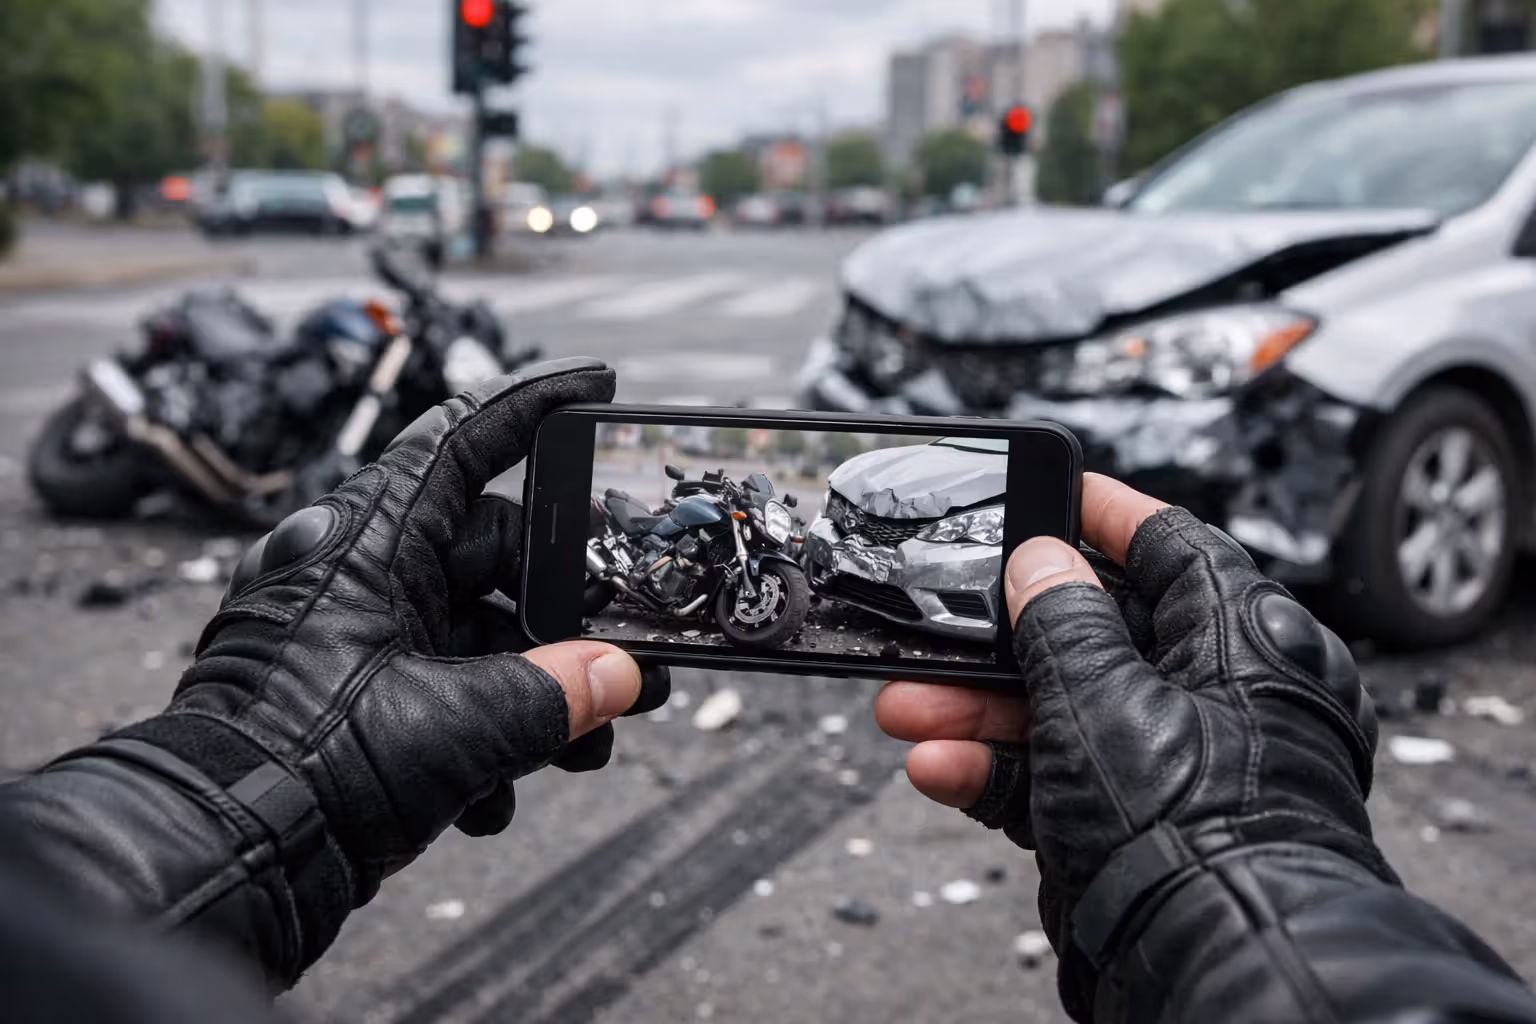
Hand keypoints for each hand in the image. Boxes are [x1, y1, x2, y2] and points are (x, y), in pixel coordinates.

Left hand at [151, 359, 667, 901]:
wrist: (224, 858)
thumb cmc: (300, 765)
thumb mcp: (452, 727)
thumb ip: (552, 694)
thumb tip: (620, 676)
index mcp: (371, 542)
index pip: (463, 441)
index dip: (534, 405)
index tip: (597, 383)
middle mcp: (365, 576)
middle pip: (496, 553)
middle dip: (566, 610)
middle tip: (625, 641)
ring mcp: (363, 637)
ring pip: (480, 634)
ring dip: (538, 691)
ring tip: (584, 745)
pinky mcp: (363, 698)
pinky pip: (449, 692)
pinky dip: (487, 736)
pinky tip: (496, 796)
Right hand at [876, 474, 1381, 1020]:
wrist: (1207, 965)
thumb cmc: (1199, 830)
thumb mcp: (1105, 699)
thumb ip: (1062, 619)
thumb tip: (1043, 562)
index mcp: (1247, 645)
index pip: (1172, 548)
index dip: (1103, 515)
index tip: (1050, 490)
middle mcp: (1218, 700)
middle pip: (1093, 636)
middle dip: (1000, 640)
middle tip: (938, 628)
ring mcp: (1175, 765)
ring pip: (1061, 710)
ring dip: (978, 710)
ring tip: (908, 709)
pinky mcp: (1135, 824)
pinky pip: (1056, 778)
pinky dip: (997, 772)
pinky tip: (941, 766)